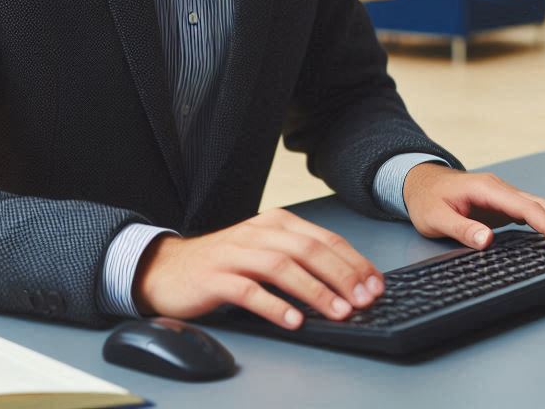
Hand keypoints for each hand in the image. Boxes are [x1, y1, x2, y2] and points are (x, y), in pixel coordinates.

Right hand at [133, 207, 384, 329]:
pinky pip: (248, 289)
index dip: (353, 261)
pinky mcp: (214, 276)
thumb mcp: (265, 250)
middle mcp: (257, 232)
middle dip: (341, 275)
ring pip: (281, 266)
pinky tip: (292, 321)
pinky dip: (273, 305)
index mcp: (275, 223)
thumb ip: (299, 259)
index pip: (323, 238)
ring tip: (337, 312)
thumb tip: (347, 284)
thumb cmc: (225, 262)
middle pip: (307, 249)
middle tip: (364, 300)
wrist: (169, 268)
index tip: (375, 285)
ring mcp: (234, 253)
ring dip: (313, 290)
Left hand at [403, 163, 544, 252]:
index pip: (525, 206)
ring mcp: (503, 196)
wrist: (418, 182)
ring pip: (541, 206)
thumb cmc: (426, 198)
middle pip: (541, 204)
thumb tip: (487, 240)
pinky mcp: (503, 204)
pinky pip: (533, 212)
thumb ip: (461, 228)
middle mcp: (500, 189)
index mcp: (487, 189)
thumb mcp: (435, 217)